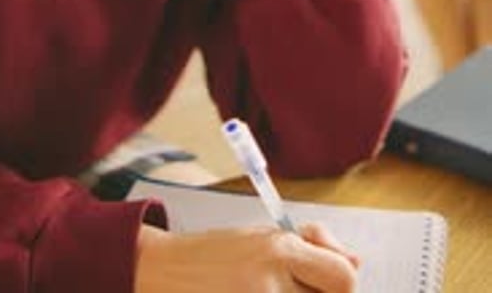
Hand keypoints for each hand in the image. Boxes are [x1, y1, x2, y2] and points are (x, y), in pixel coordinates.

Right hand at [135, 222, 358, 292]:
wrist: (165, 273)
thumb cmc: (218, 253)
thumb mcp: (265, 235)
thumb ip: (313, 245)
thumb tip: (356, 262)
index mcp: (278, 250)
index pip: (344, 279)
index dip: (342, 282)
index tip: (326, 282)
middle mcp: (270, 286)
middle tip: (294, 288)